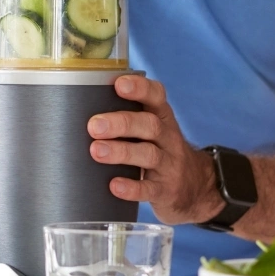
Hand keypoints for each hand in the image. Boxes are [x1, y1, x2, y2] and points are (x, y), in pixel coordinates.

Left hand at [87, 75, 225, 224]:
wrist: (197, 188)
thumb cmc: (160, 151)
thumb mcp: (152, 131)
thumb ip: (126, 118)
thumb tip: (77, 108)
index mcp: (162, 118)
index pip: (156, 96)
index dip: (140, 88)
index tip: (119, 84)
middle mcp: (168, 138)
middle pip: (149, 125)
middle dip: (121, 123)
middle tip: (94, 125)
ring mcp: (169, 165)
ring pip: (149, 154)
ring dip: (121, 152)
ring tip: (97, 151)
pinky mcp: (166, 191)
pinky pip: (150, 189)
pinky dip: (132, 187)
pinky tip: (114, 185)